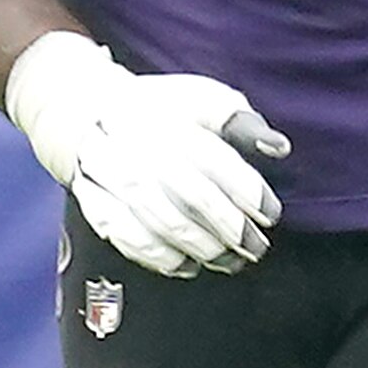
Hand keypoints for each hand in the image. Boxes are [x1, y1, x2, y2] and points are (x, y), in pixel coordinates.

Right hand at [1, 30, 285, 276]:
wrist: (88, 113)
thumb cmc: (160, 111)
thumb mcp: (203, 100)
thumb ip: (241, 123)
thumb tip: (279, 148)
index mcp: (170, 122)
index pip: (216, 162)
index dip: (248, 192)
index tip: (271, 215)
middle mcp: (139, 150)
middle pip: (191, 196)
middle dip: (230, 228)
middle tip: (257, 248)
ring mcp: (113, 179)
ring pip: (161, 222)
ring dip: (201, 248)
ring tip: (231, 262)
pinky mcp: (95, 203)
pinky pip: (127, 238)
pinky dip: (159, 258)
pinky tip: (186, 267)